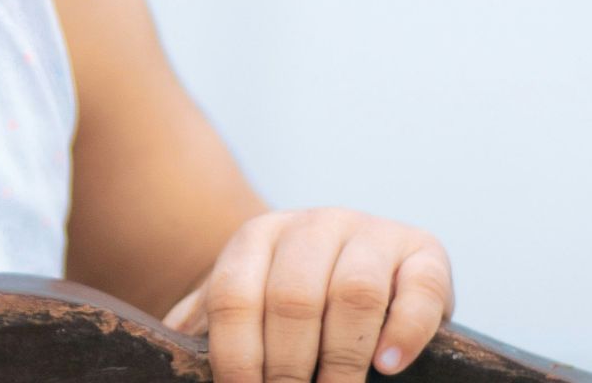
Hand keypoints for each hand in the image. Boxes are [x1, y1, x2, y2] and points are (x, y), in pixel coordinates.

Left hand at [161, 208, 454, 382]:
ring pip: (353, 292)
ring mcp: (372, 233)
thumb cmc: (289, 299)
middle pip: (292, 298)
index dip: (234, 357)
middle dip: (287, 368)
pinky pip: (418, 290)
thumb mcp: (245, 300)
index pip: (234, 295)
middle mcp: (315, 223)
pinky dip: (404, 332)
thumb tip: (166, 344)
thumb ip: (207, 322)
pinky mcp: (425, 252)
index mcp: (259, 235)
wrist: (361, 266)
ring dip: (342, 359)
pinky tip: (388, 366)